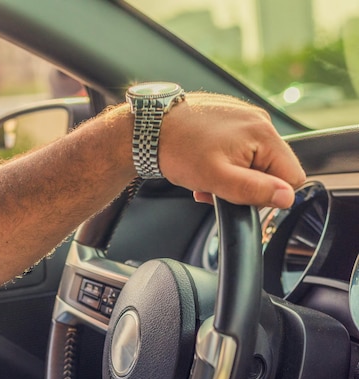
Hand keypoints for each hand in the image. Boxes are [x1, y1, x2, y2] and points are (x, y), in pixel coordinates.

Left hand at [159, 93, 304, 207]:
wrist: (149, 129)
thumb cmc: (178, 150)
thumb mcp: (218, 179)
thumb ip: (255, 190)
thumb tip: (287, 198)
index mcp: (263, 133)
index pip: (292, 177)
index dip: (269, 194)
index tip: (242, 195)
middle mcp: (258, 120)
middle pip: (273, 170)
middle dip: (248, 185)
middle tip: (219, 189)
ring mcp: (244, 117)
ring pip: (255, 162)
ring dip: (235, 176)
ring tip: (209, 178)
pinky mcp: (231, 118)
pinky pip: (241, 149)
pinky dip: (226, 163)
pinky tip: (207, 166)